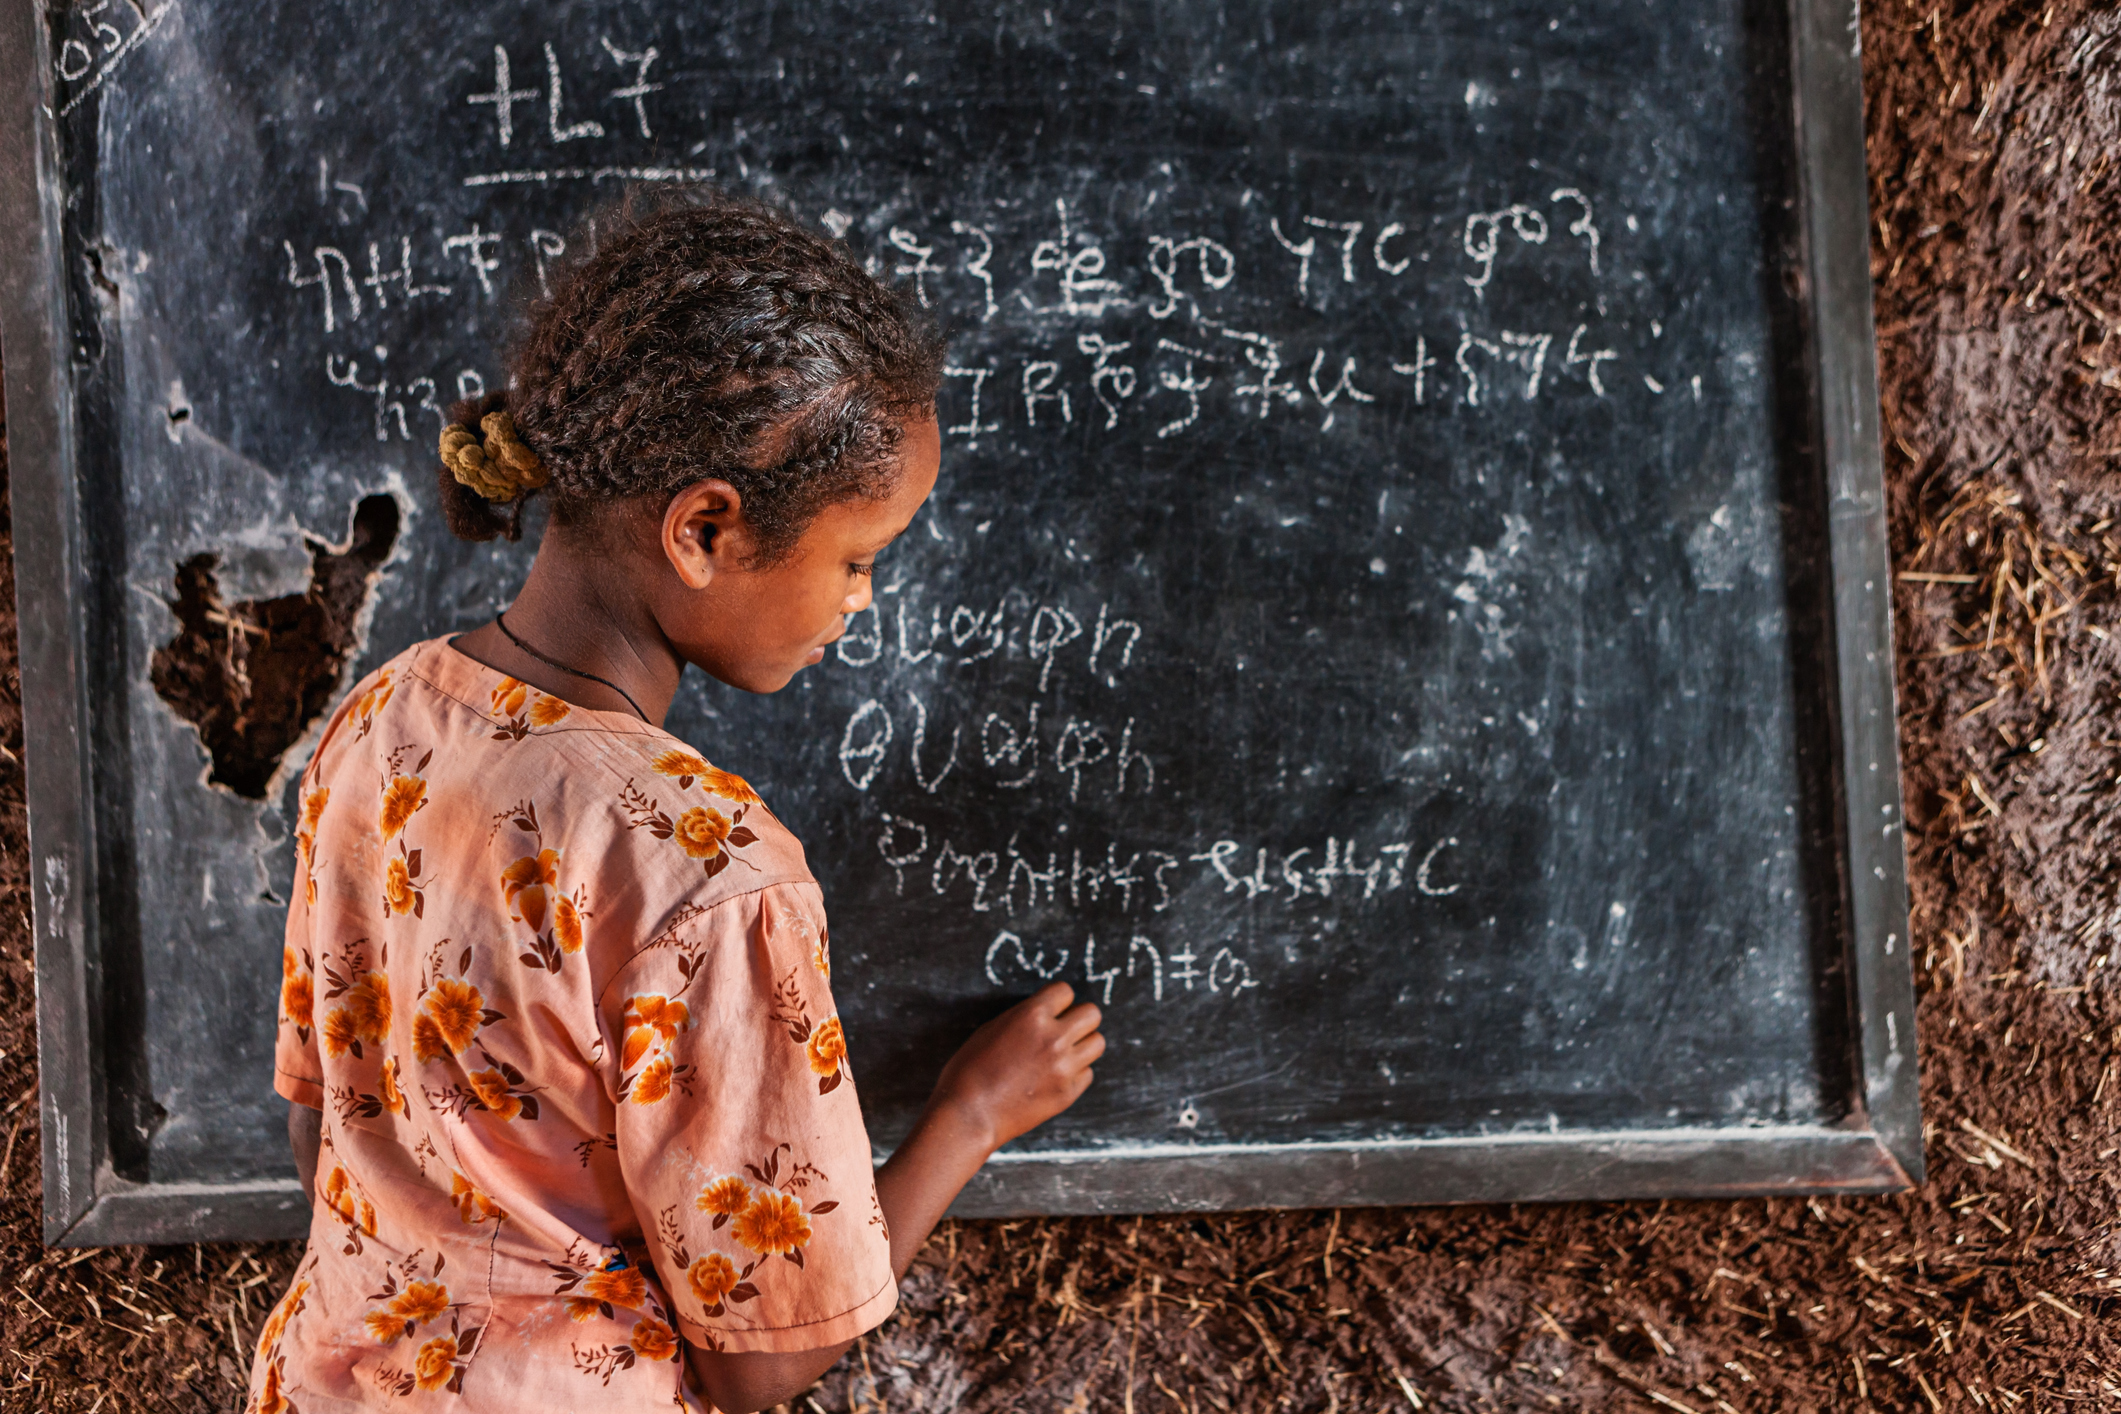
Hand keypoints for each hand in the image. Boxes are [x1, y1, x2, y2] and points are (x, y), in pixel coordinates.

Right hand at [929, 982, 1103, 1150]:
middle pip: (1092, 1014)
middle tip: (1064, 1030)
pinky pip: (1087, 1073)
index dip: (1057, 1000)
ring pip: (1098, 1043)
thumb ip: (1023, 1018)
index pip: (1065, 991)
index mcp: (1032, 1016)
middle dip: (1079, 1019)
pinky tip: (1055, 1077)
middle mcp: (1054, 1038)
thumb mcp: (991, 1030)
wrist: (968, 1115)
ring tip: (1064, 1053)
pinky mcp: (1068, 1093)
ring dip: (1082, 1045)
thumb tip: (1044, 1014)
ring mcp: (1064, 1067)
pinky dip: (1076, 1073)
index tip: (1052, 1010)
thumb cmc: (969, 1071)